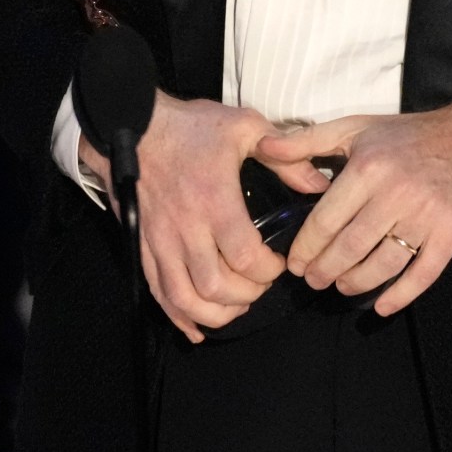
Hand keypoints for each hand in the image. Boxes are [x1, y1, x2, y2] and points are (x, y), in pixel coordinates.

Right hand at [87, 92, 292, 342]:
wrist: (131, 124)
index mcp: (214, 201)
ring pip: (185, 298)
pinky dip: (177, 317)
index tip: (279, 264)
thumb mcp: (245, 127)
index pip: (245, 257)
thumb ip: (285, 157)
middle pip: (216, 287)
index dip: (267, 271)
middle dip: (246, 296)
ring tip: (235, 307)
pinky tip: (196, 327)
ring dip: (215, 314)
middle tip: (260, 285)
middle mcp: (185, 228)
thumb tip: (319, 183)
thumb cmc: (190, 126)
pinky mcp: (143, 246)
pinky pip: (157, 292)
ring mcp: (160, 241)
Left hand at [253, 94, 451, 315]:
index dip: (305, 249)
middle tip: (313, 280)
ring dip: (355, 284)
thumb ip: (307, 140)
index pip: (325, 221)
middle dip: (324, 271)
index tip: (294, 263)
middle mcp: (396, 194)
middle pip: (350, 249)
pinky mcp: (451, 235)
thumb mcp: (355, 128)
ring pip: (382, 266)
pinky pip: (422, 275)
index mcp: (368, 168)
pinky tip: (381, 306)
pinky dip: (400, 296)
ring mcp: (426, 217)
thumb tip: (264, 147)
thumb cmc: (409, 135)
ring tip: (342, 286)